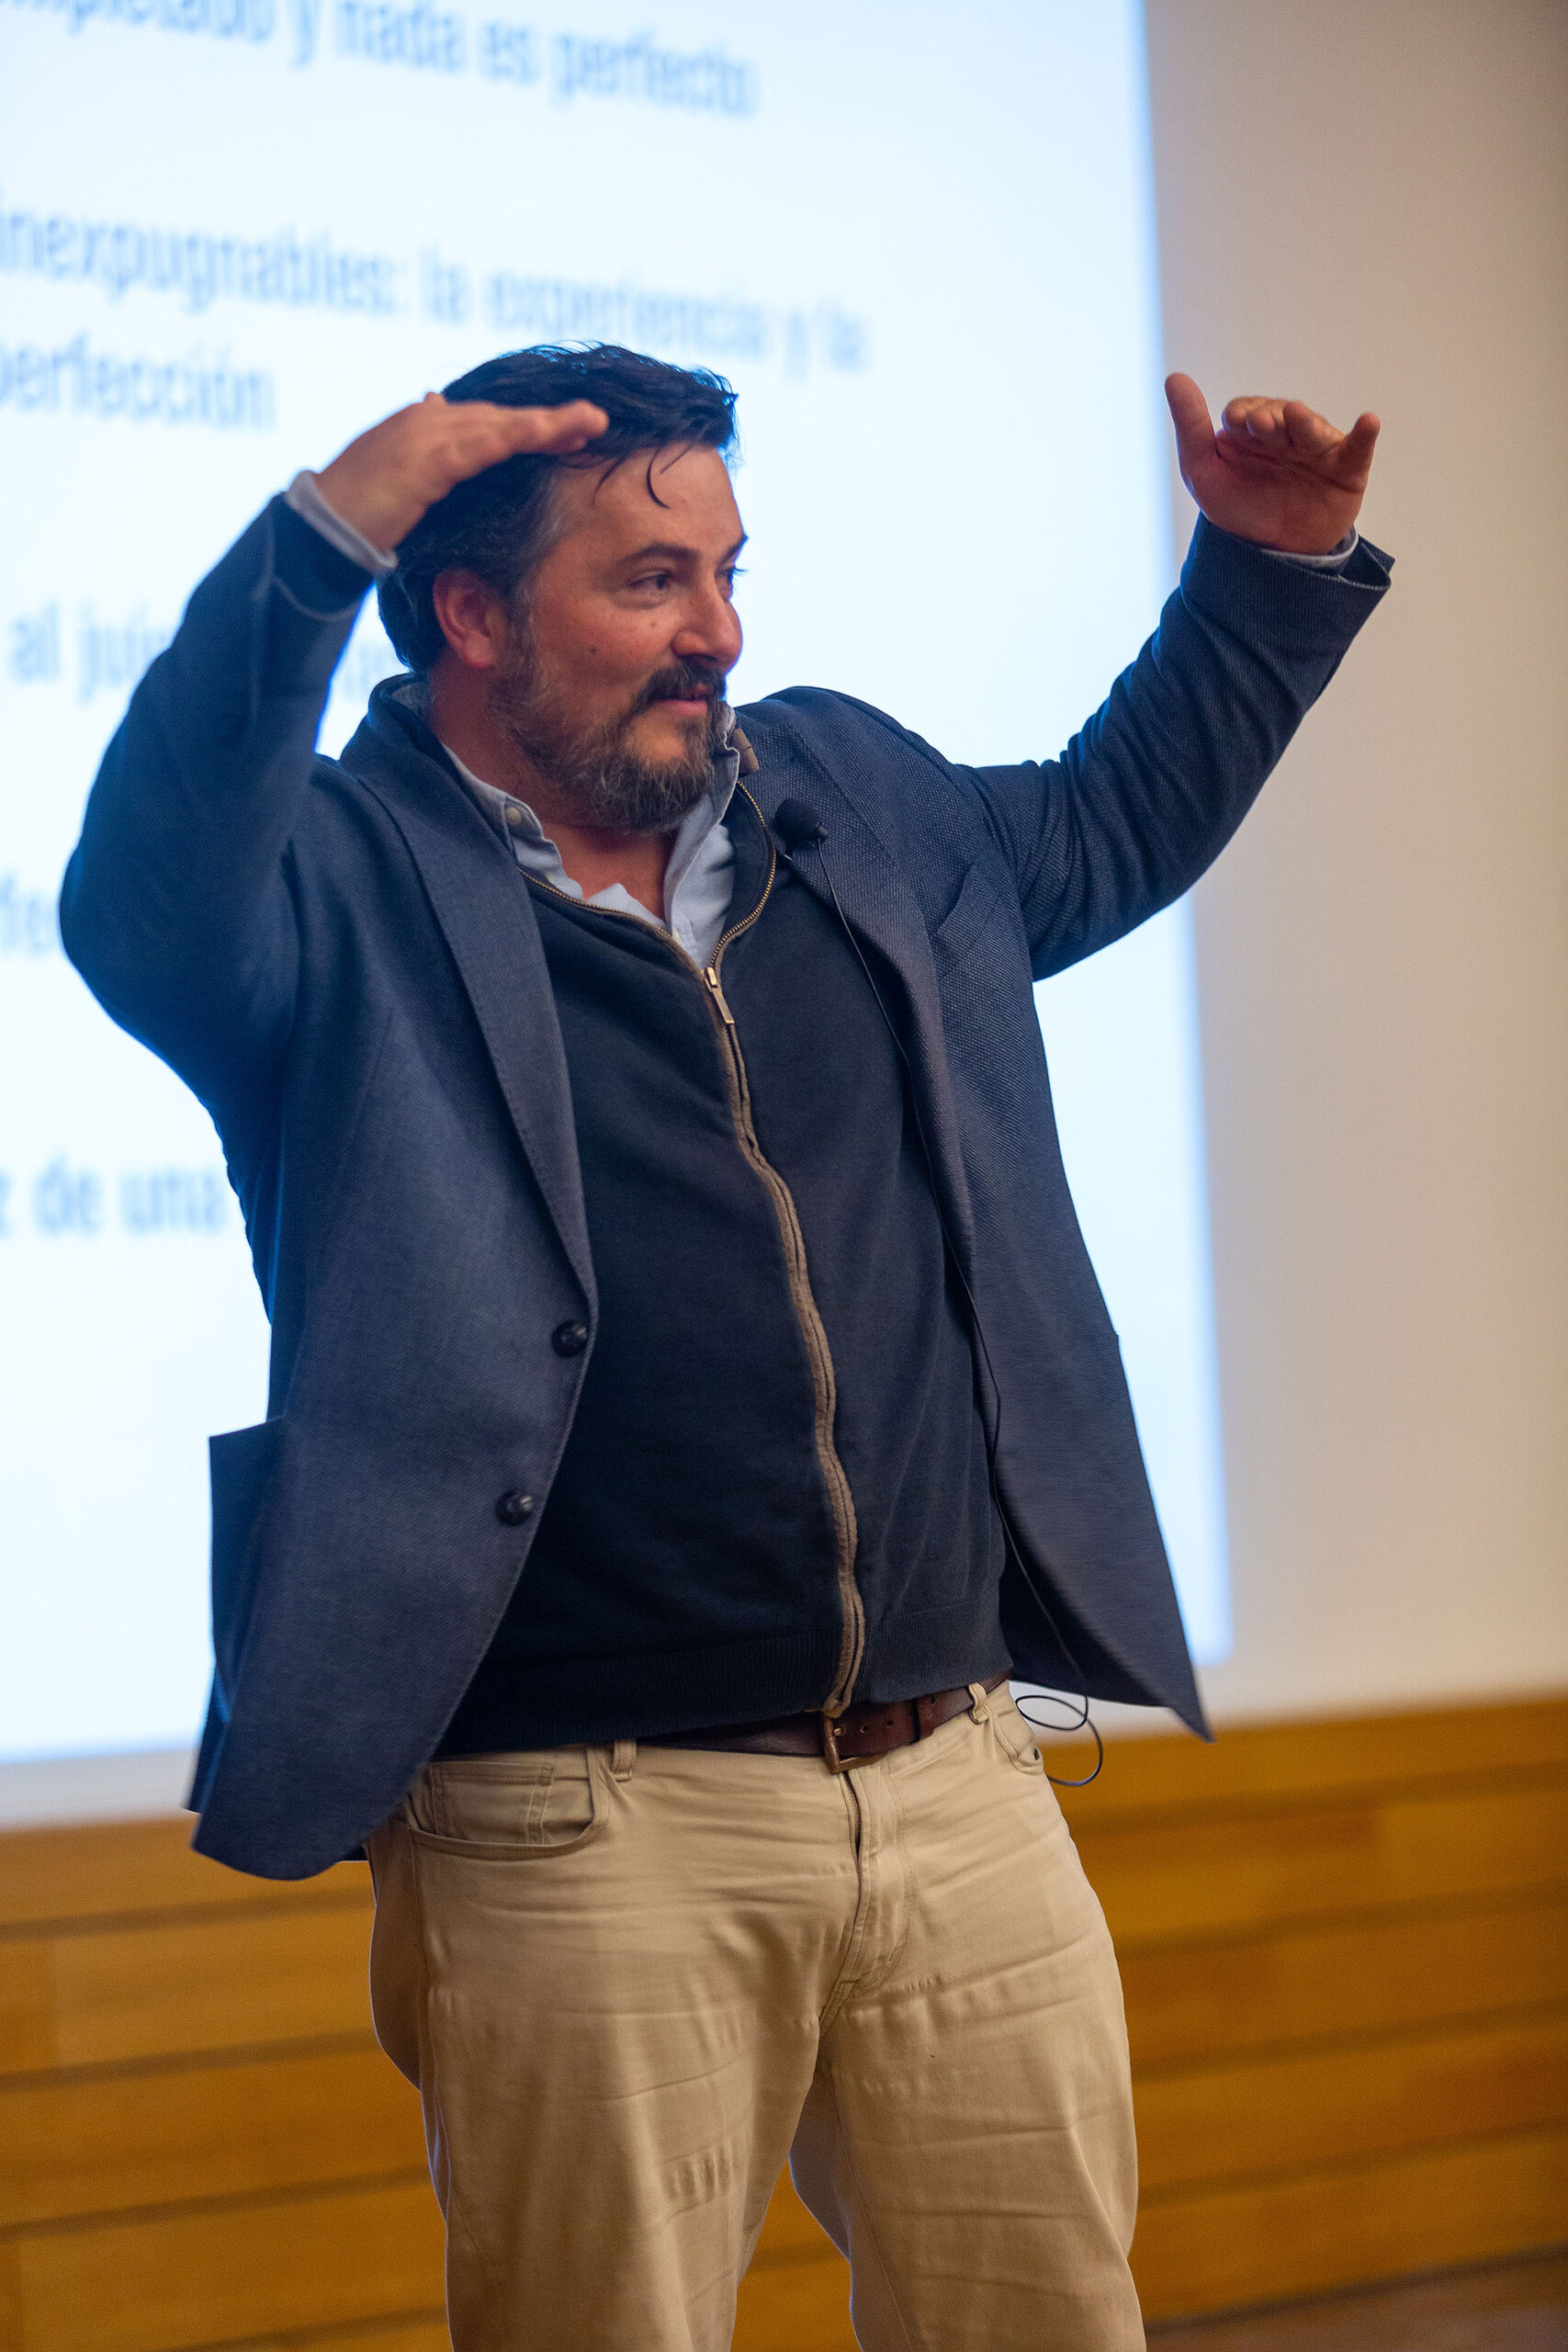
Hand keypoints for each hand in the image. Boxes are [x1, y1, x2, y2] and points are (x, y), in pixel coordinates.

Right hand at [315, 392, 608, 552]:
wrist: (323, 525)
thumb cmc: (357, 508)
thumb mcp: (396, 469)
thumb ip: (423, 444)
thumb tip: (436, 401)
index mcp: (424, 425)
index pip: (488, 420)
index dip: (529, 424)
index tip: (570, 429)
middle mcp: (428, 421)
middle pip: (502, 417)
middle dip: (550, 421)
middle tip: (595, 421)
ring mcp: (427, 437)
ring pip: (501, 425)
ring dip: (548, 423)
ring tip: (591, 423)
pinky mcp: (428, 462)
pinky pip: (483, 446)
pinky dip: (518, 437)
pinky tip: (549, 433)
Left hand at [1164, 374, 1379, 554]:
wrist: (1271, 555)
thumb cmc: (1238, 507)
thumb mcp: (1203, 472)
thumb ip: (1190, 429)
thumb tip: (1174, 377)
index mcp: (1252, 430)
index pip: (1246, 412)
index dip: (1242, 414)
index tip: (1236, 421)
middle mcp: (1286, 433)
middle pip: (1280, 417)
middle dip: (1270, 418)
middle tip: (1260, 424)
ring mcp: (1318, 449)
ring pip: (1313, 431)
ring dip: (1305, 423)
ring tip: (1298, 417)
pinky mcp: (1347, 470)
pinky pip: (1358, 449)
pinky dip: (1365, 434)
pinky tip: (1369, 421)